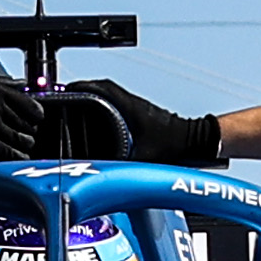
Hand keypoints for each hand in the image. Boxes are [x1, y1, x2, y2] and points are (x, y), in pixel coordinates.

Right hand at [0, 75, 52, 160]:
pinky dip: (17, 156)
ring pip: (23, 141)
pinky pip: (12, 153)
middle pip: (29, 125)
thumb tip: (25, 88)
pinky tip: (14, 155)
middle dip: (27, 131)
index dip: (35, 116)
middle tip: (21, 134)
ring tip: (15, 144)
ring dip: (22, 145)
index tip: (33, 120)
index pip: (32, 106)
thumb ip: (3, 84)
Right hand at [63, 80, 224, 167]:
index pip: (98, 88)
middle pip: (99, 89)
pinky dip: (103, 108)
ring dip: (92, 98)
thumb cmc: (175, 145)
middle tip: (66, 98)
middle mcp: (131, 103)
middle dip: (81, 91)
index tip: (64, 90)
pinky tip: (98, 121)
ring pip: (108, 96)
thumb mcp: (142, 158)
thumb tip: (99, 173)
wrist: (195, 141)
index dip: (78, 87)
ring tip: (76, 107)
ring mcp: (135, 107)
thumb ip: (120, 166)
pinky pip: (115, 104)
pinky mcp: (140, 114)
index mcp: (128, 107)